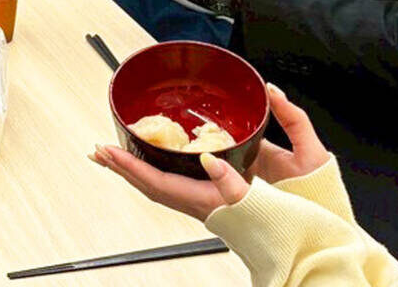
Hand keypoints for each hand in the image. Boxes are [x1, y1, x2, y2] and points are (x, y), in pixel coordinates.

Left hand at [89, 83, 326, 221]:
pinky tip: (158, 162)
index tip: (107, 150)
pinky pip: (173, 186)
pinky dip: (157, 171)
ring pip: (159, 187)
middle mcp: (199, 206)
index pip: (155, 183)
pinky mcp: (212, 203)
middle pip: (149, 186)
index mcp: (206, 202)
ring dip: (136, 170)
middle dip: (122, 167)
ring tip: (119, 154)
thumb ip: (233, 180)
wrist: (298, 247)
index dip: (128, 166)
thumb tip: (209, 159)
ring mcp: (204, 205)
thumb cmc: (283, 224)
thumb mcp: (260, 198)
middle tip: (99, 151)